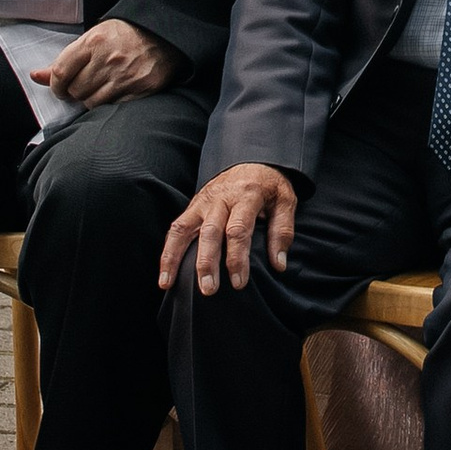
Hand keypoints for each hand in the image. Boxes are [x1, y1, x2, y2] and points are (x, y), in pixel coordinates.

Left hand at [33, 19, 178, 107]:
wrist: (164, 33)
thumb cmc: (125, 34)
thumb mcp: (93, 38)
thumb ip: (65, 59)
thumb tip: (35, 76)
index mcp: (94, 41)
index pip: (61, 72)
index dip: (55, 86)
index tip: (59, 88)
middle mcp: (109, 59)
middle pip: (75, 91)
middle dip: (76, 91)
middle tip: (86, 83)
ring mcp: (125, 76)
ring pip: (91, 103)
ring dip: (92, 99)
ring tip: (101, 86)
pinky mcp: (140, 89)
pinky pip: (112, 107)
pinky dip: (109, 104)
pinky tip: (115, 91)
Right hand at [157, 164, 297, 294]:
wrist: (254, 160)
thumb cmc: (269, 186)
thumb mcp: (285, 201)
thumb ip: (282, 231)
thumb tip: (279, 264)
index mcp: (247, 195)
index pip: (238, 229)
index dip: (237, 258)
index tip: (239, 283)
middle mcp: (221, 198)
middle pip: (210, 231)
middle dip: (207, 262)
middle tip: (208, 289)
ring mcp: (203, 201)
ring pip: (184, 229)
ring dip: (174, 257)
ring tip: (168, 284)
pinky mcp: (193, 206)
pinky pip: (176, 228)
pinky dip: (167, 251)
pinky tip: (164, 274)